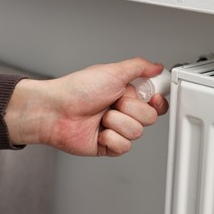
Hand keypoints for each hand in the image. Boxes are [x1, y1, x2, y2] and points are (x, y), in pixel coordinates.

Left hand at [4, 57, 168, 156]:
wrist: (56, 112)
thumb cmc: (78, 90)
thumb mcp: (113, 71)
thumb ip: (139, 67)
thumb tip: (156, 66)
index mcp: (126, 93)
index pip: (154, 101)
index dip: (157, 102)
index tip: (152, 98)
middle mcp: (123, 111)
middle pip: (149, 117)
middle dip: (130, 109)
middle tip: (113, 103)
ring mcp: (116, 129)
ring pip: (136, 132)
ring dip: (117, 123)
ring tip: (100, 117)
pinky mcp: (109, 146)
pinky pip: (124, 147)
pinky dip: (110, 138)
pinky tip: (98, 132)